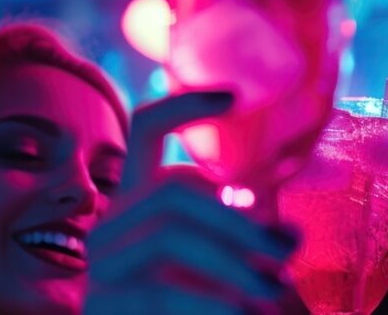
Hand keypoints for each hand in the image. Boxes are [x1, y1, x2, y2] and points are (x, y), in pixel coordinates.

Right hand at [84, 92, 298, 313]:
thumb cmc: (216, 303)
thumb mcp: (239, 258)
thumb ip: (255, 229)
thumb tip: (287, 233)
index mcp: (142, 198)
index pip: (147, 130)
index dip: (183, 107)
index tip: (233, 95)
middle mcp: (112, 223)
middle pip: (172, 191)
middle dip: (239, 220)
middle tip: (287, 252)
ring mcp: (100, 264)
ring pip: (169, 236)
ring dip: (233, 263)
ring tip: (271, 291)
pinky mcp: (101, 304)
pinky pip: (161, 292)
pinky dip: (214, 303)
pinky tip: (242, 313)